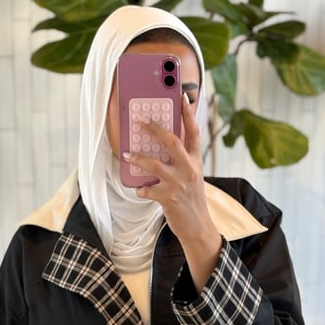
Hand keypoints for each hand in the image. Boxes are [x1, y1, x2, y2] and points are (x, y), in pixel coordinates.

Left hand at [125, 92, 221, 291]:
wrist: (198, 228)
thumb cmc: (191, 200)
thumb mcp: (192, 177)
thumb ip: (182, 161)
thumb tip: (163, 144)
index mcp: (197, 161)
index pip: (194, 132)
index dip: (188, 113)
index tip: (182, 96)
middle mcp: (190, 169)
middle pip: (172, 140)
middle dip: (155, 128)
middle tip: (141, 121)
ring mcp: (179, 183)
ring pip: (154, 163)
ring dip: (138, 158)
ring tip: (127, 154)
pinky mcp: (168, 198)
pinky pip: (147, 189)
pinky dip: (141, 189)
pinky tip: (140, 190)